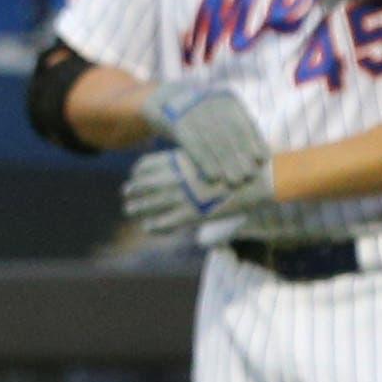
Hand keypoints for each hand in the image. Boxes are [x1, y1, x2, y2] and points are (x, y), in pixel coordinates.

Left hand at [123, 145, 270, 237]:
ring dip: (136, 208)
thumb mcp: (207, 155)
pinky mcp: (190, 215)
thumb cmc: (235, 164)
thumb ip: (188, 162)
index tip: (135, 177)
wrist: (255, 178)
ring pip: (147, 205)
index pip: (144, 166)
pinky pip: (163, 223)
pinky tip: (150, 226)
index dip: (137, 173)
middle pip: (141, 185)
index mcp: (176, 161)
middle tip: (126, 195)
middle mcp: (174, 178)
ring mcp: (180, 197)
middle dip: (131, 191)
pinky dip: (153, 226)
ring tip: (131, 210)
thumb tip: (178, 165)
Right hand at [145, 77, 271, 189]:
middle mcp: (212, 102)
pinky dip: (205, 161)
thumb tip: (257, 157)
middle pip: (231, 132)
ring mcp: (193, 109)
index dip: (256, 141)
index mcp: (227, 99)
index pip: (246, 122)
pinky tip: (213, 176)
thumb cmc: (196, 115)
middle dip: (241, 156)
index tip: (262, 160)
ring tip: (234, 181)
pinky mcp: (176, 119)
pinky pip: (193, 143)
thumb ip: (232, 131)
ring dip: (226, 163)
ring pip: (214, 140)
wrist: (162, 98)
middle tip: (249, 176)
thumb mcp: (216, 113)